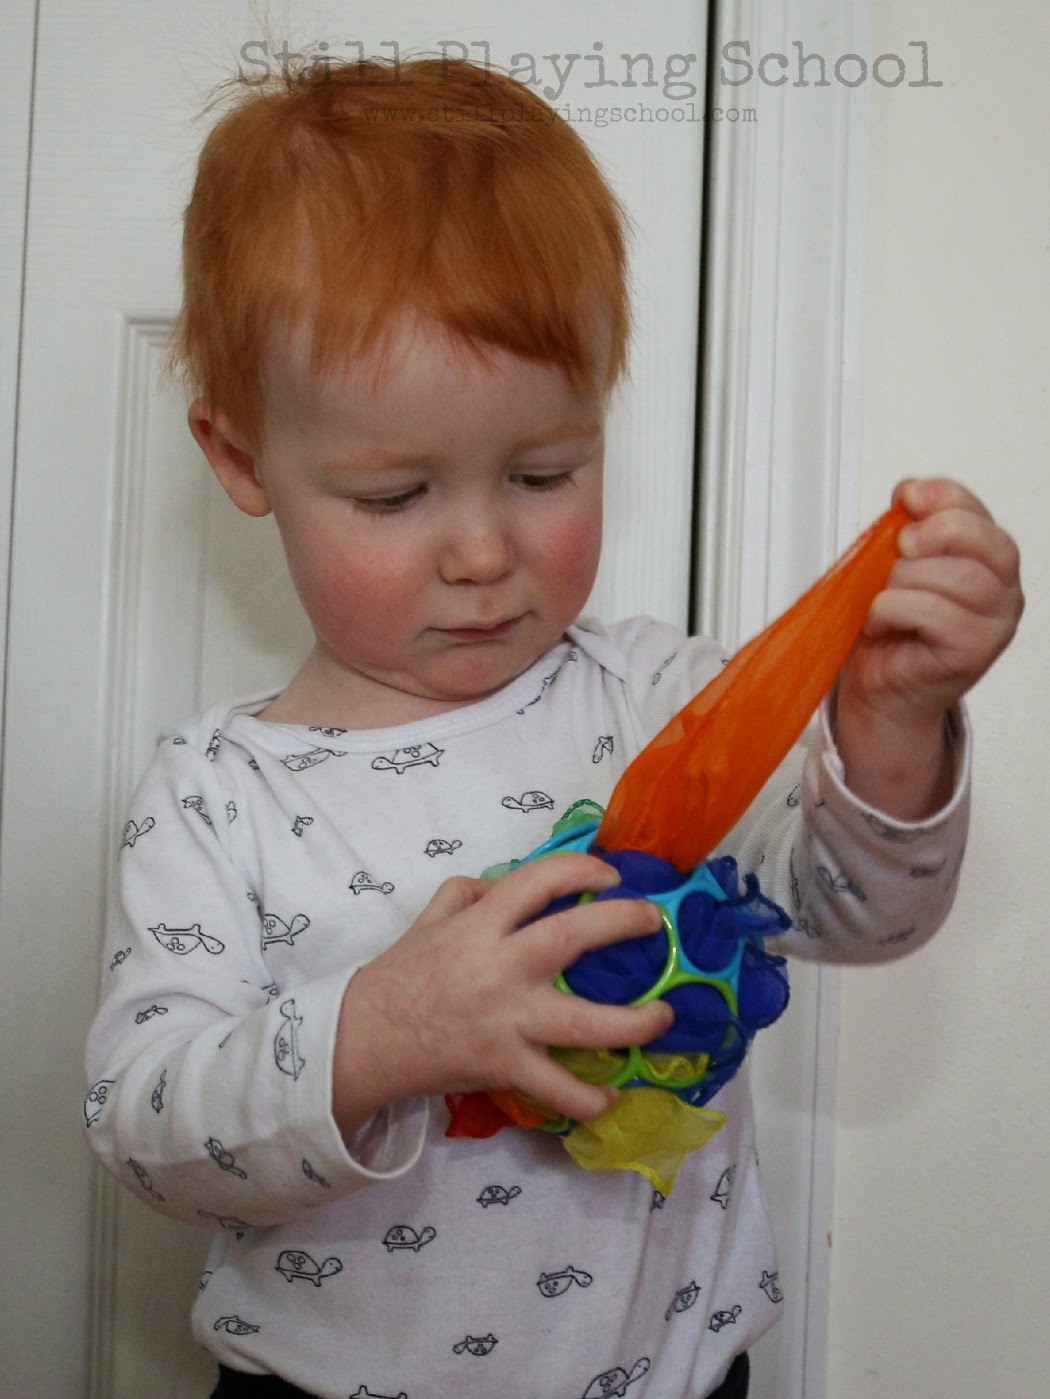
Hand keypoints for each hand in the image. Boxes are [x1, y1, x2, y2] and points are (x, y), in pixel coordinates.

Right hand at [332, 853, 674, 1136]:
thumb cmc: (401, 975)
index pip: (539, 880)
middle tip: (655, 922)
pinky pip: (556, 1088)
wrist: (365, 1039)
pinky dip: (588, 1099)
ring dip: (634, 1022)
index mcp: (482, 924)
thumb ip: (469, 893)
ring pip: (584, 1023)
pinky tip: (613, 1097)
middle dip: (624, 923)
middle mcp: (501, 967)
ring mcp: (508, 1021)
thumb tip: (506, 882)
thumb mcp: (429, 919)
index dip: (582, 870)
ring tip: (665, 1016)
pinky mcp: (506, 1066)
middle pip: (573, 937)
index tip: (610, 877)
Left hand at [835, 477, 1022, 817]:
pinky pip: (929, 611)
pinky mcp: (973, 652)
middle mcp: (1003, 591)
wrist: (883, 689)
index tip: (906, 496)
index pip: (978, 513)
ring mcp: (994, 624)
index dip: (942, 497)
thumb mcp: (897, 566)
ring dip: (902, 580)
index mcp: (990, 560)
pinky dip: (891, 609)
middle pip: (977, 540)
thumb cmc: (892, 628)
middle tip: (897, 549)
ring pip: (953, 577)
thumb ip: (908, 528)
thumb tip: (909, 491)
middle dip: (927, 535)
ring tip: (882, 599)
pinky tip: (880, 622)